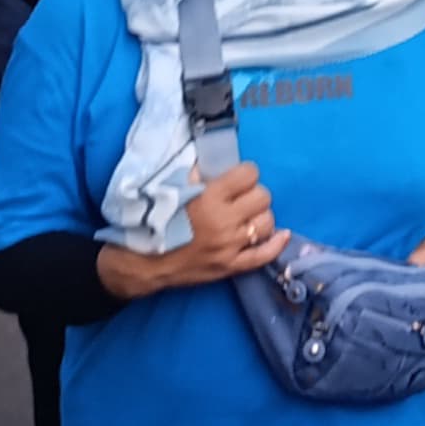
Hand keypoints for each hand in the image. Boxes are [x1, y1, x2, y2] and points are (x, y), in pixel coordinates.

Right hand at [100, 163, 284, 298]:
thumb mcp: (170, 188)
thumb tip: (211, 159)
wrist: (144, 262)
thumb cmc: (154, 221)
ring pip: (267, 223)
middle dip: (253, 193)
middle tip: (241, 198)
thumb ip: (194, 173)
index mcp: (210, 197)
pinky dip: (276, 244)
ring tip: (248, 216)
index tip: (238, 178)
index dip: (245, 173)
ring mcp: (230, 246)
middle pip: (262, 197)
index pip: (248, 174)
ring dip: (260, 216)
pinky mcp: (231, 266)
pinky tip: (280, 234)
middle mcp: (225, 221)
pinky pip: (264, 256)